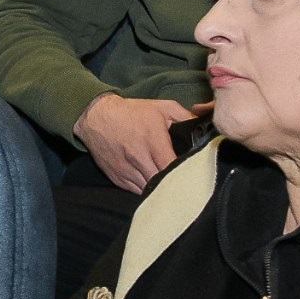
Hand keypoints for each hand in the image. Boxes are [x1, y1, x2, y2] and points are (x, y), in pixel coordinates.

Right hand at [73, 94, 196, 193]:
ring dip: (159, 188)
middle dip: (174, 183)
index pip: (172, 166)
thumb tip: (203, 127)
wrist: (96, 117)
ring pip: (149, 189)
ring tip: (169, 184)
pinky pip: (136, 191)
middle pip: (162, 181)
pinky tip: (152, 181)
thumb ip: (185, 117)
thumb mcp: (162, 107)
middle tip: (184, 181)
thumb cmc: (130, 112)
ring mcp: (126, 170)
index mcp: (153, 141)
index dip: (184, 173)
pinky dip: (145, 188)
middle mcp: (138, 158)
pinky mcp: (117, 177)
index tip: (192, 173)